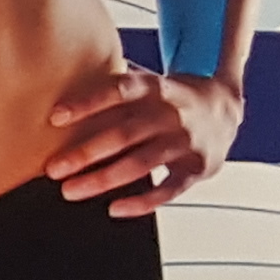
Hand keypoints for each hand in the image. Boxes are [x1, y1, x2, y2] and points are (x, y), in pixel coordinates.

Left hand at [48, 63, 239, 215]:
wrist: (227, 109)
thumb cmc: (170, 97)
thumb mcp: (150, 81)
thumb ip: (116, 83)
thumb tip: (60, 70)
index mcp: (157, 87)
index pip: (120, 90)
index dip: (88, 103)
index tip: (55, 117)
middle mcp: (171, 113)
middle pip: (125, 133)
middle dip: (86, 153)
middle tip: (53, 168)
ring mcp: (185, 142)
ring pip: (141, 164)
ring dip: (103, 179)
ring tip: (70, 191)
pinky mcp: (197, 168)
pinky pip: (169, 189)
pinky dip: (143, 202)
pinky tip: (114, 208)